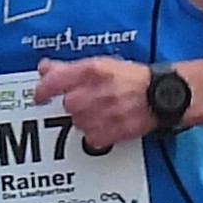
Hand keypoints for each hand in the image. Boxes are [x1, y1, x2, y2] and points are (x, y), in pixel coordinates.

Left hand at [34, 55, 152, 147]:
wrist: (163, 95)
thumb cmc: (135, 79)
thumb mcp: (102, 64)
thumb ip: (69, 68)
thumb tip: (46, 69)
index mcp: (91, 71)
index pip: (54, 81)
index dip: (42, 91)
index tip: (39, 97)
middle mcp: (94, 92)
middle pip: (68, 105)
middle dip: (76, 104)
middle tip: (91, 99)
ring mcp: (102, 114)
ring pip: (78, 123)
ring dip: (86, 119)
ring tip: (103, 110)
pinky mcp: (111, 132)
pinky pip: (91, 138)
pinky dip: (97, 133)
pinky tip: (108, 123)